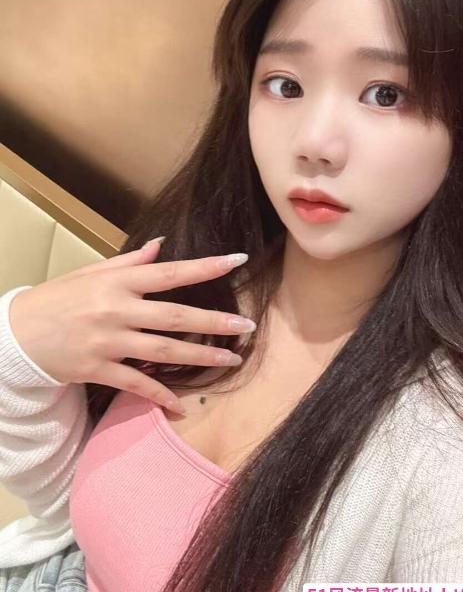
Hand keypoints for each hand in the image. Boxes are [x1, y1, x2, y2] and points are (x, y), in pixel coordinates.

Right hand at [8, 239, 254, 411]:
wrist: (14, 334)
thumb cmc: (57, 298)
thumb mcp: (91, 272)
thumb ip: (130, 261)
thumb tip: (161, 246)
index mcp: (117, 282)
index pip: (170, 272)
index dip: (205, 266)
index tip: (238, 260)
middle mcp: (116, 309)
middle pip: (175, 316)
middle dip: (214, 321)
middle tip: (247, 325)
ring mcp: (107, 341)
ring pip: (163, 351)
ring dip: (200, 356)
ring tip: (231, 359)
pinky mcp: (97, 369)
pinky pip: (135, 384)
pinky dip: (159, 396)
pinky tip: (182, 407)